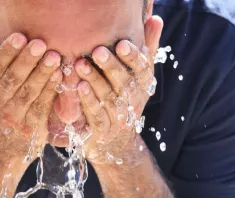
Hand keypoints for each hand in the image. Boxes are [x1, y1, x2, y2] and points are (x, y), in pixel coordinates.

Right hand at [0, 17, 61, 162]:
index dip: (7, 51)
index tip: (19, 36)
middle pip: (14, 78)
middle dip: (27, 60)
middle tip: (41, 44)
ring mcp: (16, 115)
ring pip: (29, 92)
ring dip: (42, 74)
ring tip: (55, 57)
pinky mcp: (33, 127)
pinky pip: (42, 106)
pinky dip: (51, 92)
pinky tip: (60, 77)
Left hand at [74, 16, 163, 164]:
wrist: (116, 143)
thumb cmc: (125, 99)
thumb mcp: (138, 76)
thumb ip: (146, 47)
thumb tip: (156, 18)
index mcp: (144, 86)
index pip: (143, 70)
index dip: (133, 58)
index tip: (122, 44)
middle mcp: (134, 101)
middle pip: (125, 83)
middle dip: (111, 67)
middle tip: (97, 50)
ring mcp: (119, 118)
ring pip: (109, 98)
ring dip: (95, 81)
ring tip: (80, 64)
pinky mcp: (103, 131)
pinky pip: (96, 116)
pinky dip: (88, 102)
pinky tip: (78, 87)